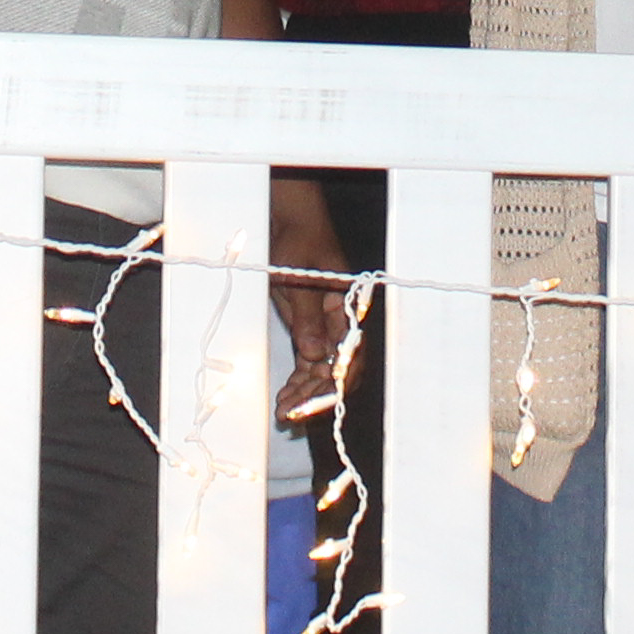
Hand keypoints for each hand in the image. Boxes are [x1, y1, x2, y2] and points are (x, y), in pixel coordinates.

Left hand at [271, 175, 357, 417]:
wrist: (286, 218)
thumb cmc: (297, 238)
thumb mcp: (296, 275)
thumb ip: (306, 315)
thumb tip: (314, 355)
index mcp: (347, 306)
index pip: (350, 354)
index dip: (335, 382)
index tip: (314, 401)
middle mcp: (340, 320)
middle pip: (336, 369)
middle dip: (315, 396)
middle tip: (290, 415)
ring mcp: (324, 325)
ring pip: (321, 370)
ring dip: (304, 394)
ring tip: (283, 414)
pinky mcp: (307, 326)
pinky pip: (308, 361)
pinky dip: (298, 380)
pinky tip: (285, 398)